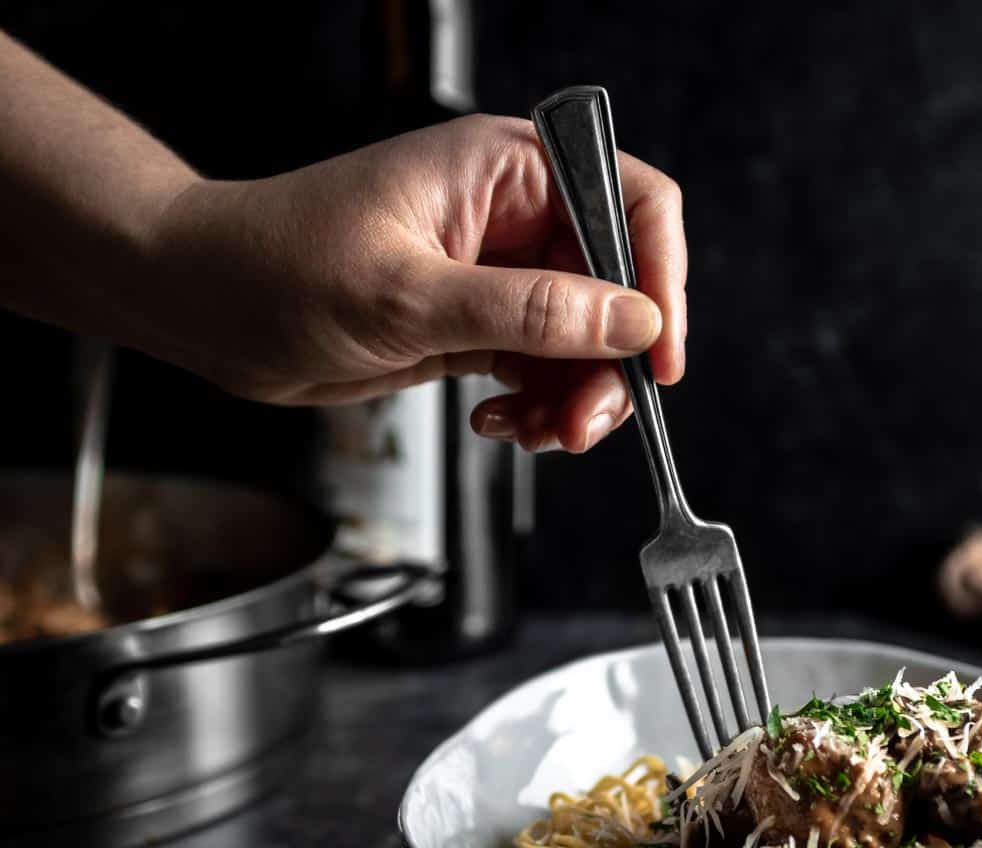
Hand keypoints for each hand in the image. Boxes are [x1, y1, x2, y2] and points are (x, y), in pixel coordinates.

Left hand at [150, 115, 686, 452]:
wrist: (210, 308)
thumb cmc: (280, 265)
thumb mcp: (411, 293)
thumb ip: (530, 310)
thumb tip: (631, 320)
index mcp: (504, 170)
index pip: (629, 203)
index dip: (660, 278)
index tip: (660, 354)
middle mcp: (511, 219)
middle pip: (616, 288)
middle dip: (610, 363)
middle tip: (582, 423)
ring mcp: (495, 277)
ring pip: (584, 341)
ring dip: (574, 397)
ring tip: (535, 432)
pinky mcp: (475, 327)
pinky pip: (541, 370)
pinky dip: (536, 406)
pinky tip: (497, 421)